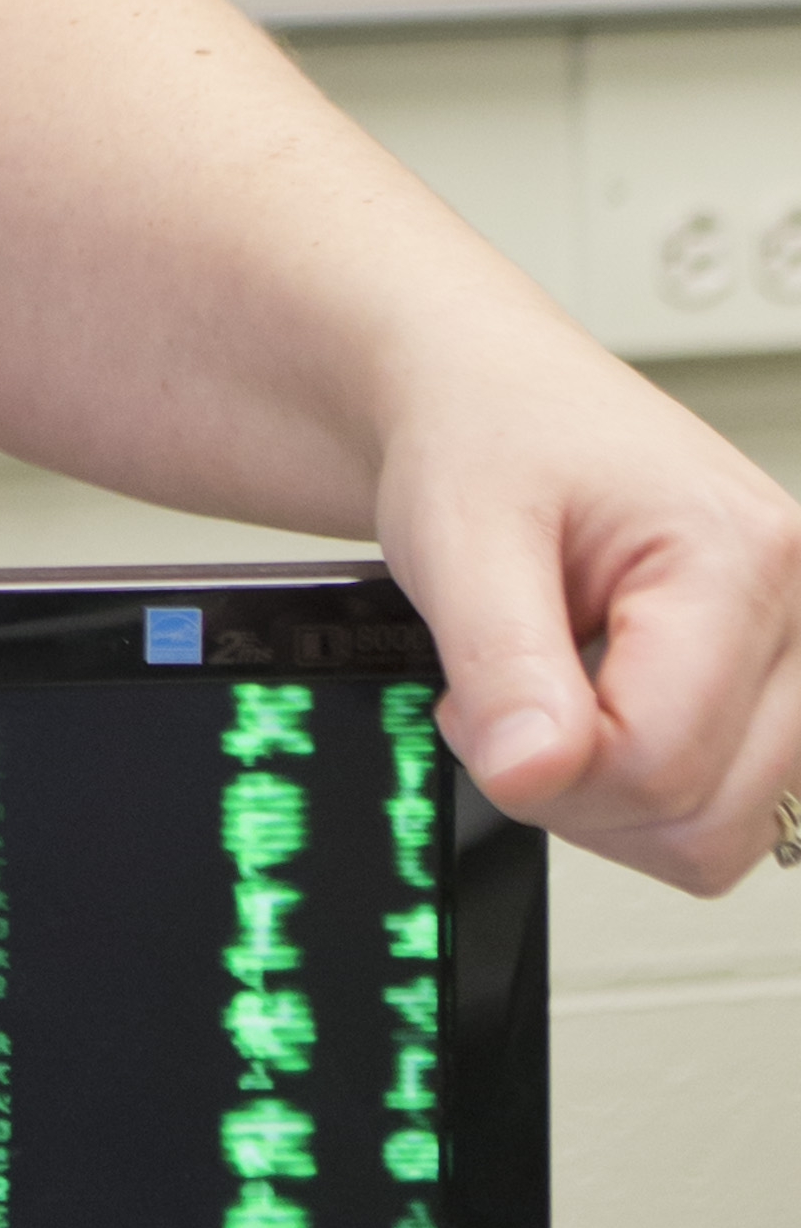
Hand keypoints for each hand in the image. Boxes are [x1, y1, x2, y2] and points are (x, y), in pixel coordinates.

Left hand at [375, 349, 800, 892]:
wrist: (491, 397)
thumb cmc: (485, 434)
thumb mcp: (461, 534)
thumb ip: (501, 661)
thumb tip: (530, 774)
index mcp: (740, 554)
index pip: (659, 762)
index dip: (544, 770)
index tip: (471, 706)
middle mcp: (796, 606)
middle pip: (705, 818)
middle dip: (577, 792)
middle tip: (507, 702)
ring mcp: (795, 652)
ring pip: (724, 830)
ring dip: (611, 798)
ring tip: (552, 698)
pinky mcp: (774, 685)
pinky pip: (726, 805)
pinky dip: (644, 789)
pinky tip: (597, 712)